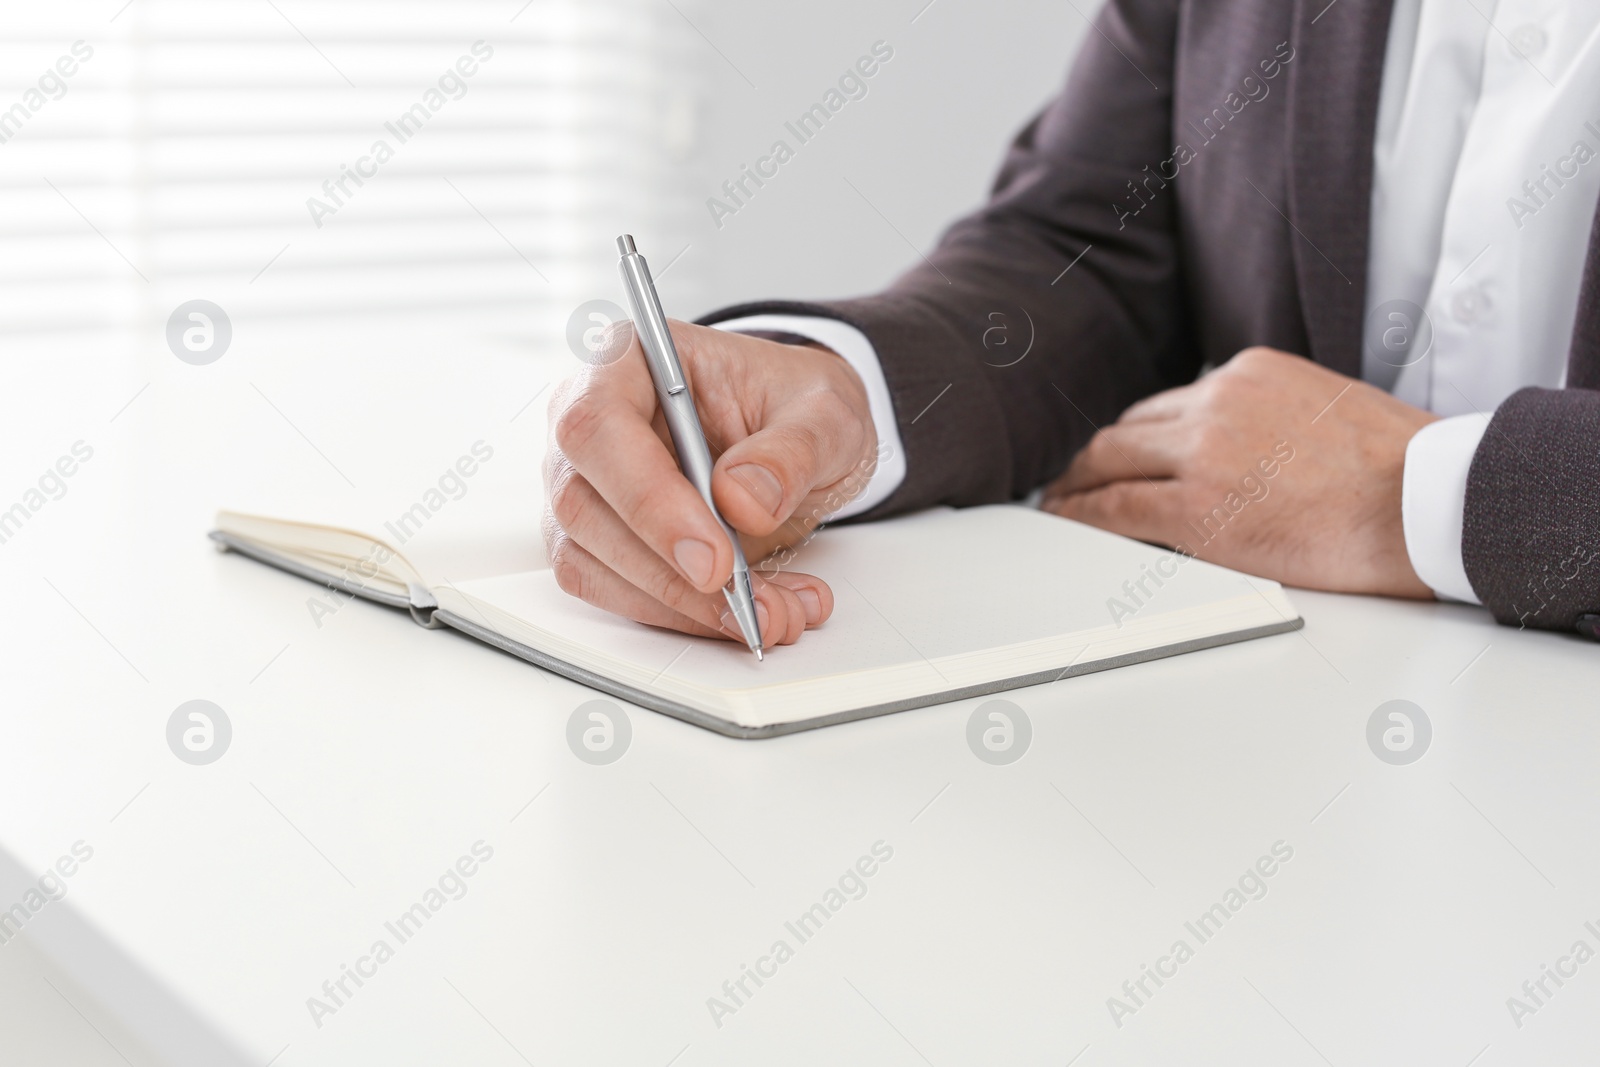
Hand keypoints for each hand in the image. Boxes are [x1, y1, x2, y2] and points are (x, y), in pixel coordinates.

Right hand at [544, 320, 877, 645]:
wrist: (797, 434)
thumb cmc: (792, 404)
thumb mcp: (824, 411)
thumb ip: (791, 451)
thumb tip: (743, 500)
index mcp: (626, 360)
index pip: (598, 426)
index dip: (648, 500)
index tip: (712, 557)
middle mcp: (586, 421)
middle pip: (584, 505)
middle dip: (670, 571)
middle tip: (752, 604)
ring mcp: (584, 484)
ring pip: (592, 561)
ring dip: (683, 606)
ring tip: (775, 612)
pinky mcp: (597, 540)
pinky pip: (615, 593)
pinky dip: (684, 617)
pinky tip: (751, 612)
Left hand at [1040, 347, 1438, 597]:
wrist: (1424, 500)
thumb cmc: (1398, 470)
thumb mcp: (1326, 409)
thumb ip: (1270, 418)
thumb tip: (1243, 452)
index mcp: (1249, 374)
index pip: (1169, 404)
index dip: (1136, 435)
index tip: (1120, 451)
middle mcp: (1217, 402)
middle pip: (1128, 429)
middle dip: (1095, 457)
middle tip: (1073, 479)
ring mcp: (1202, 453)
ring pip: (1110, 463)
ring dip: (1079, 485)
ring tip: (1061, 504)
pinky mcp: (1195, 508)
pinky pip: (1115, 510)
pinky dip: (1082, 516)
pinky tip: (1068, 524)